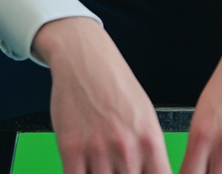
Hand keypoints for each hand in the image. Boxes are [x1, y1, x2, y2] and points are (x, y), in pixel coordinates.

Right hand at [32, 17, 172, 173]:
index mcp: (150, 140)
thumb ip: (149, 152)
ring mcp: (98, 150)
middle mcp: (126, 148)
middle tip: (119, 168)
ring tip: (102, 164)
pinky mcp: (71, 149)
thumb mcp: (145, 116)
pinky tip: (83, 168)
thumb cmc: (115, 84)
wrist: (84, 59)